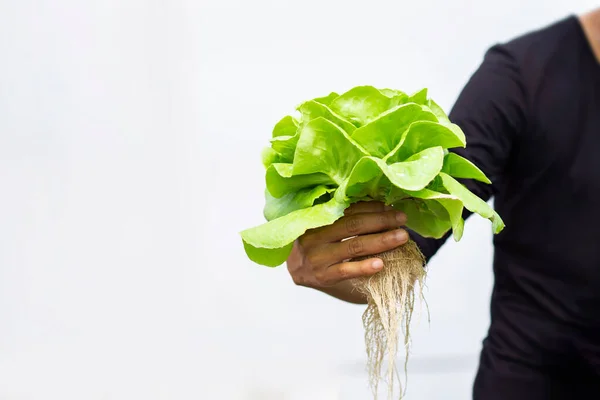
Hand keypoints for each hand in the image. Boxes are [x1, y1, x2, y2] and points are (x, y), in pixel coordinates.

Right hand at [286, 201, 408, 291]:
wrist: (296, 270)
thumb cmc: (317, 244)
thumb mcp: (325, 227)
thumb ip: (346, 218)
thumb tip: (383, 207)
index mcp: (318, 219)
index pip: (349, 210)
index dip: (372, 207)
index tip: (391, 206)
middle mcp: (317, 236)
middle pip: (353, 225)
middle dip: (381, 220)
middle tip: (402, 219)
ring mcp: (319, 257)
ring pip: (354, 246)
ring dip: (381, 241)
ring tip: (401, 237)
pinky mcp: (324, 276)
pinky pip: (346, 270)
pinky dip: (364, 267)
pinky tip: (380, 264)